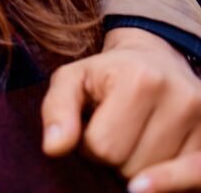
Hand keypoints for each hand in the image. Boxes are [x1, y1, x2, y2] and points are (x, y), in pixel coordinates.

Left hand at [41, 27, 200, 189]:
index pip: (103, 147)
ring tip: (137, 138)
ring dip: (139, 168)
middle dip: (114, 159)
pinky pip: (196, 179)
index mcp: (140, 79)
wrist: (155, 59)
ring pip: (156, 176)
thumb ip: (56, 111)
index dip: (88, 145)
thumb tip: (53, 148)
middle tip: (116, 133)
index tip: (92, 126)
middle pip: (131, 166)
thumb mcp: (71, 80)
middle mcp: (181, 98)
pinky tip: (149, 186)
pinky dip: (172, 184)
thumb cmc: (105, 74)